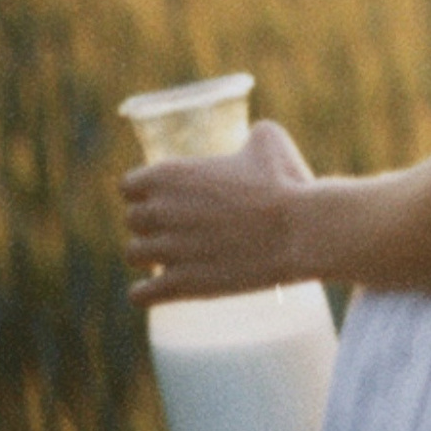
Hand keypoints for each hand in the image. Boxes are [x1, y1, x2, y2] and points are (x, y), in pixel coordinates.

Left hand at [120, 121, 316, 304]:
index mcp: (169, 175)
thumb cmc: (286, 182)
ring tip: (175, 257)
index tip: (165, 199)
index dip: (146, 192)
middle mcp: (160, 211)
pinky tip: (165, 287)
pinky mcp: (180, 284)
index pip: (128, 186)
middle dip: (152, 225)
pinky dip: (149, 292)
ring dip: (152, 256)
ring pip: (134, 255)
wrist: (302, 229)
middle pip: (132, 221)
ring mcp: (167, 250)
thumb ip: (249, 136)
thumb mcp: (269, 141)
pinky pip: (140, 294)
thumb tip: (253, 137)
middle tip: (179, 229)